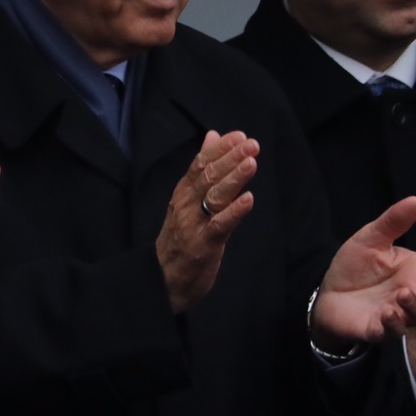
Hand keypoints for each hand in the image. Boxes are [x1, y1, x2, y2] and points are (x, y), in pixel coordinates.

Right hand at [155, 130, 258, 313]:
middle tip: (251, 144)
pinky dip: (234, 212)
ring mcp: (193, 224)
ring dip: (234, 179)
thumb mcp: (188, 200)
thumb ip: (202, 169)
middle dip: (231, 158)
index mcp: (183, 192)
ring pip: (213, 197)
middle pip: (208, 176)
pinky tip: (249, 199)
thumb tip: (212, 136)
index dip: (221, 149)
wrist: (163, 279)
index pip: (200, 164)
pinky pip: (219, 225)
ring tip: (251, 163)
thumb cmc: (181, 238)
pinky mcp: (203, 245)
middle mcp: (186, 204)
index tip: (240, 136)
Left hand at [313, 195, 415, 347]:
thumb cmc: (356, 265)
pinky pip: (392, 331)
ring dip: (414, 306)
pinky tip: (388, 313)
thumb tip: (415, 200)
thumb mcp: (372, 239)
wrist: (329, 291)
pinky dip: (393, 324)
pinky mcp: (380, 329)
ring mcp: (400, 314)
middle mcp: (415, 295)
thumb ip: (393, 222)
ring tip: (403, 294)